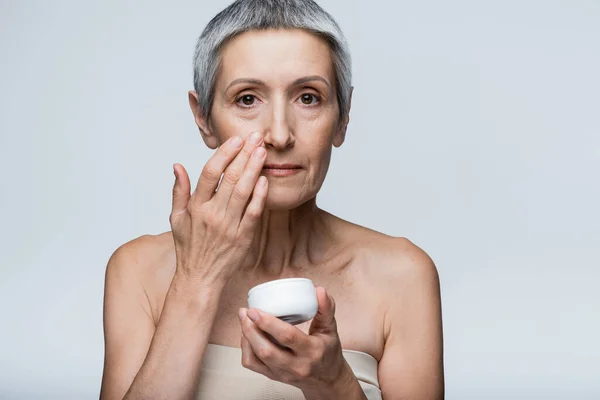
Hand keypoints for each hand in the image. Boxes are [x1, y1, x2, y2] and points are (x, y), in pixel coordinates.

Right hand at [170, 132, 267, 285]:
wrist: (200, 278)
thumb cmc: (189, 247)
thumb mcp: (176, 218)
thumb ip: (179, 191)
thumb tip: (178, 165)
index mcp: (195, 207)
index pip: (210, 173)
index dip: (224, 154)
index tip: (236, 140)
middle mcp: (212, 214)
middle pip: (230, 178)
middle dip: (244, 155)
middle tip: (256, 137)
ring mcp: (229, 226)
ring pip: (243, 192)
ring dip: (254, 169)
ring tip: (262, 151)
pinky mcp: (243, 237)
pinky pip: (253, 213)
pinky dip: (259, 196)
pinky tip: (264, 180)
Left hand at [238, 286, 354, 395]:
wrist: (326, 380)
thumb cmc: (328, 352)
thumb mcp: (331, 329)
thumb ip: (326, 309)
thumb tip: (319, 290)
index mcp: (312, 351)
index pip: (287, 336)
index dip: (268, 322)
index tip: (255, 310)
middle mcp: (296, 365)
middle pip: (267, 350)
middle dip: (251, 329)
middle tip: (245, 311)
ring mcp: (283, 373)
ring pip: (256, 358)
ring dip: (246, 337)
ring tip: (243, 319)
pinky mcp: (273, 376)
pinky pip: (252, 365)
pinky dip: (245, 348)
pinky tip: (246, 334)